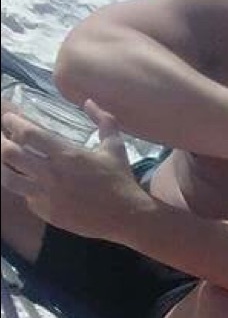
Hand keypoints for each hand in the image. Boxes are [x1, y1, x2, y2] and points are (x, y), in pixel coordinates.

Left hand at [1, 100, 151, 240]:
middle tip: (2, 137)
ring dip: (3, 166)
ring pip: (9, 178)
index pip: (28, 134)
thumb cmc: (120, 179)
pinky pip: (26, 197)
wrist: (125, 215)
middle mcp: (52, 174)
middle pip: (10, 154)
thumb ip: (103, 120)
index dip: (13, 123)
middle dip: (0, 142)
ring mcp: (46, 195)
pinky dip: (24, 188)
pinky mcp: (47, 212)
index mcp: (67, 154)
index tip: (10, 120)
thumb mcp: (115, 146)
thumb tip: (88, 102)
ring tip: (6, 160)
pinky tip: (29, 182)